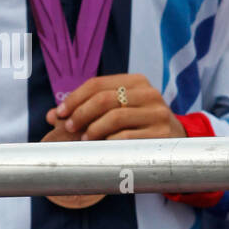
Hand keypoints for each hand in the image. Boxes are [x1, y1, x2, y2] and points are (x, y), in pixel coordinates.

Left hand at [46, 73, 186, 140]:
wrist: (176, 141)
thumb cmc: (138, 124)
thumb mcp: (116, 111)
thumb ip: (86, 110)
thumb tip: (52, 116)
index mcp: (136, 82)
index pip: (97, 84)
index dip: (74, 98)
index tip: (59, 113)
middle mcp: (149, 93)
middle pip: (105, 99)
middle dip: (81, 113)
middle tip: (69, 127)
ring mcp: (158, 113)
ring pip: (115, 117)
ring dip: (93, 129)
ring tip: (84, 139)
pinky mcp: (162, 133)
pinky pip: (128, 137)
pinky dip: (110, 141)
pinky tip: (102, 146)